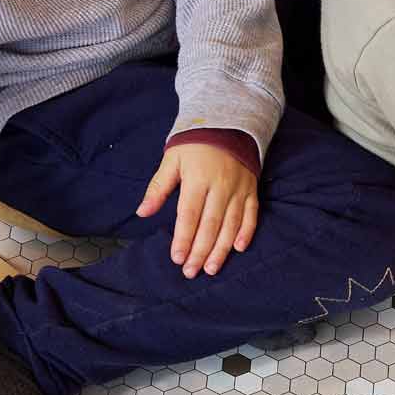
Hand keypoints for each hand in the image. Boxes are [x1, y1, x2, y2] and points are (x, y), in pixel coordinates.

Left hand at [136, 142, 259, 277]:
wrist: (227, 123)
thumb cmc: (194, 144)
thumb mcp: (171, 160)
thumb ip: (158, 188)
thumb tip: (142, 212)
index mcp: (198, 179)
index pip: (189, 215)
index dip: (183, 238)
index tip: (177, 258)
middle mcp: (220, 186)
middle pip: (210, 225)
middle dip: (200, 251)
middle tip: (190, 271)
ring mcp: (238, 189)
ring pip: (231, 225)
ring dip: (221, 249)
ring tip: (211, 269)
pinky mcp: (251, 190)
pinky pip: (251, 214)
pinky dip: (247, 232)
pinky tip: (238, 249)